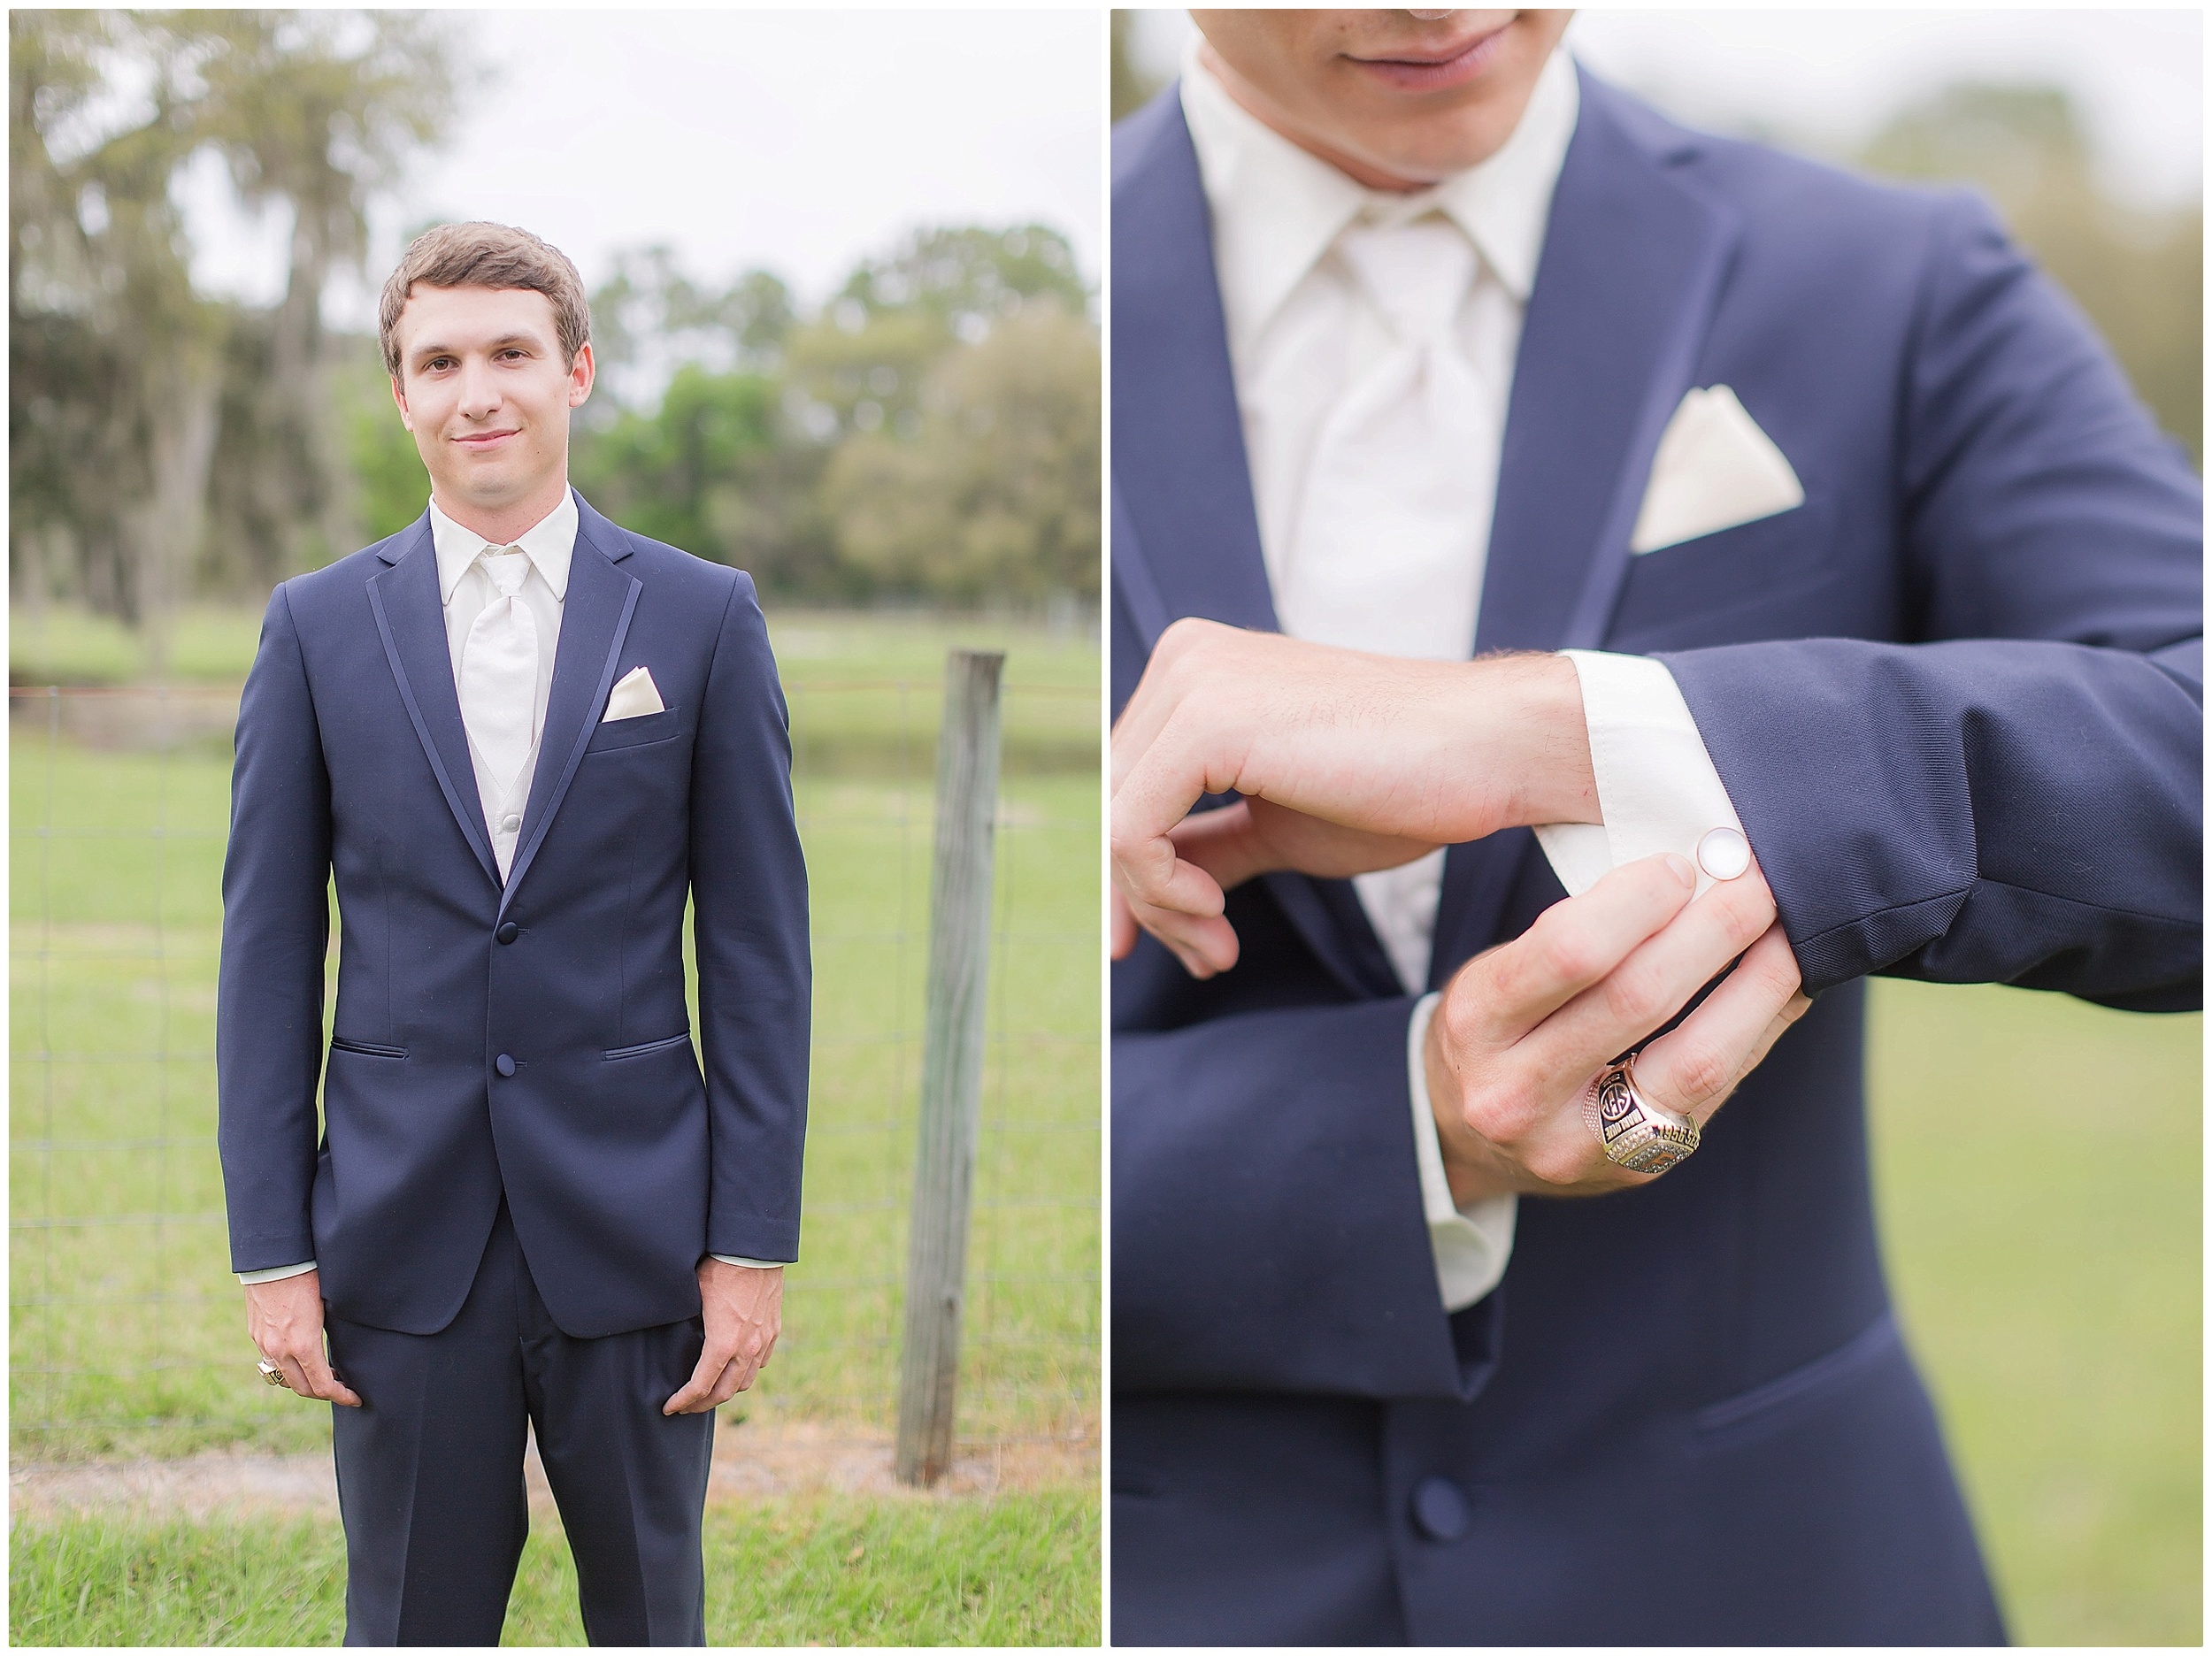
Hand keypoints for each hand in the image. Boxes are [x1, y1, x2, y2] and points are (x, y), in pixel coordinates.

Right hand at [244, 1270, 361, 1406]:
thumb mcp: (329, 1307)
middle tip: (341, 1387)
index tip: (354, 1398)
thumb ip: (332, 1333)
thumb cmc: (308, 1277)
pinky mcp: (255, 1335)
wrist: (274, 1260)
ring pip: (283, 1378)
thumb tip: (345, 1349)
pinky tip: (300, 1358)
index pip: (322, 1385)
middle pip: (302, 1388)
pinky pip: (270, 1361)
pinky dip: (287, 1367)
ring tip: (322, 1374)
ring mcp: (264, 1344)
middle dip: (323, 1393)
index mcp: (303, 1345)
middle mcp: (280, 1350)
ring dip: (303, 1382)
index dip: (341, 1395)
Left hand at [664, 1259, 781, 1415]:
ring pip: (746, 1381)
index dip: (683, 1401)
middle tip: (686, 1406)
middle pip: (725, 1392)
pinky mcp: (773, 1329)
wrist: (755, 1249)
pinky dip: (746, 1371)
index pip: (701, 1386)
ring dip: (726, 1390)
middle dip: (702, 1404)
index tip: (669, 1407)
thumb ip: (686, 1324)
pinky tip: (735, 1367)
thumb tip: (671, 1336)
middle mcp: (747, 1348)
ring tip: (710, 1389)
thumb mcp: (692, 1297)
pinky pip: (761, 1362)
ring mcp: (763, 1340)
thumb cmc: (720, 1268)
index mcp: (723, 1344)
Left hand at [1111, 620, 1595, 973]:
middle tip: (1211, 956)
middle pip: (1112, 805)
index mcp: (1197, 670)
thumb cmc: (1401, 787)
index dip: (1138, 877)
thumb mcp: (1276, 824)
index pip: (1126, 785)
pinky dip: (1164, 893)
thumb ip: (1206, 845)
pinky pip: (1131, 831)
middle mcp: (1182, 658)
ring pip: (1115, 824)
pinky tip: (1220, 920)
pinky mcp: (1206, 720)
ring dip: (1162, 908)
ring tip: (1220, 948)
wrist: (1488, 753)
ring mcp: (1191, 680)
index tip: (1187, 940)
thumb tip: (1137, 897)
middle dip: (1149, 900)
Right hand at [1425, 852, 1809, 1202]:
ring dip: (1757, 985)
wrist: (1466, 1138)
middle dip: (1713, 931)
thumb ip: (1574, 935)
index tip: (1681, 864)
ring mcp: (1580, 1143)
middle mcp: (1518, 1093)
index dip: (1640, 901)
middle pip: (1638, 1001)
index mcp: (1477, 1023)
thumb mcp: (1498, 972)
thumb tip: (1688, 875)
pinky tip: (1783, 987)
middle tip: (1757, 881)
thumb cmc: (1495, 1032)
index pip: (1570, 953)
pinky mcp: (1637, 1167)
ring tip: (1790, 933)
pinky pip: (1716, 1091)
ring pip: (1696, 1060)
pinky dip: (1759, 1029)